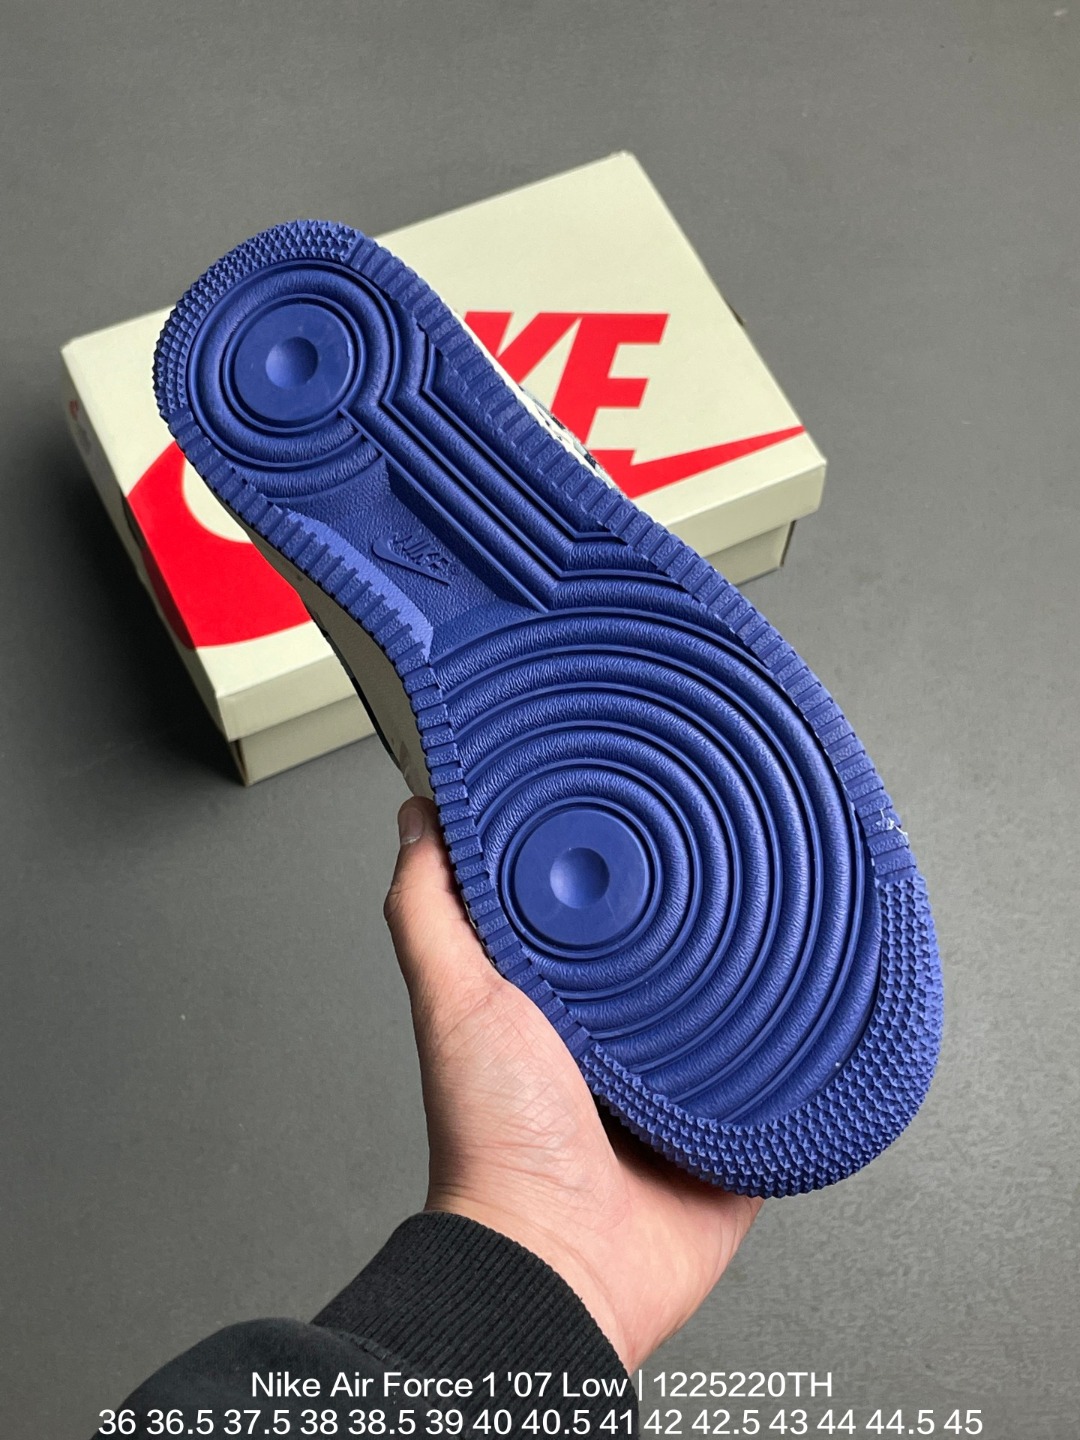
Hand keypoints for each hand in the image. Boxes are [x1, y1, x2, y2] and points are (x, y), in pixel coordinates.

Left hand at [383, 798, 762, 1371]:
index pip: (593, 910)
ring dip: (757, 978)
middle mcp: (616, 1040)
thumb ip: (428, 910)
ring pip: (734, 1009)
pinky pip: (781, 1080)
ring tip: (787, 920)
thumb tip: (418, 818)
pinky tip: (820, 1006)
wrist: (563, 1265)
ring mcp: (676, 1087)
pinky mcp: (730, 1132)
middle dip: (702, 912)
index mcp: (554, 1002)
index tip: (643, 804)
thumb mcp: (453, 1001)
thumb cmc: (495, 1145)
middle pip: (672, 954)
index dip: (613, 860)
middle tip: (735, 858)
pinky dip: (800, 1052)